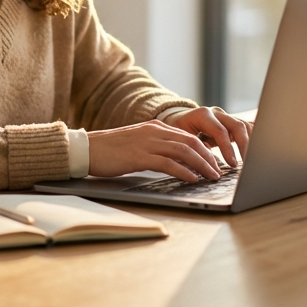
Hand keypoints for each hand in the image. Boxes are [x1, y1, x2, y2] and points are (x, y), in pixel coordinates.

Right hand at [86, 120, 221, 182]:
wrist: (87, 148)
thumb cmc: (111, 150)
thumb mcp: (138, 144)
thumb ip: (157, 147)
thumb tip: (177, 161)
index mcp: (156, 127)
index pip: (188, 136)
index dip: (205, 149)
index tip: (215, 162)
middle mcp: (155, 131)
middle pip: (192, 142)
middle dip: (209, 158)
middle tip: (219, 171)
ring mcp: (148, 142)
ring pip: (184, 151)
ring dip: (202, 165)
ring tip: (212, 176)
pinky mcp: (139, 156)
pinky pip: (168, 163)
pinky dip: (184, 171)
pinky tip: (192, 179)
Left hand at [160, 106, 252, 167]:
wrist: (176, 119)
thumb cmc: (177, 132)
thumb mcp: (181, 141)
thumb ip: (195, 150)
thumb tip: (209, 166)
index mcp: (202, 115)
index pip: (220, 131)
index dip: (228, 148)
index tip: (232, 164)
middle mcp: (216, 113)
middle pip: (237, 126)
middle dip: (244, 146)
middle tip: (247, 163)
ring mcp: (225, 116)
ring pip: (244, 125)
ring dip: (251, 142)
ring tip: (254, 158)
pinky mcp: (231, 122)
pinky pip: (246, 127)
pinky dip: (254, 136)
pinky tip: (260, 146)